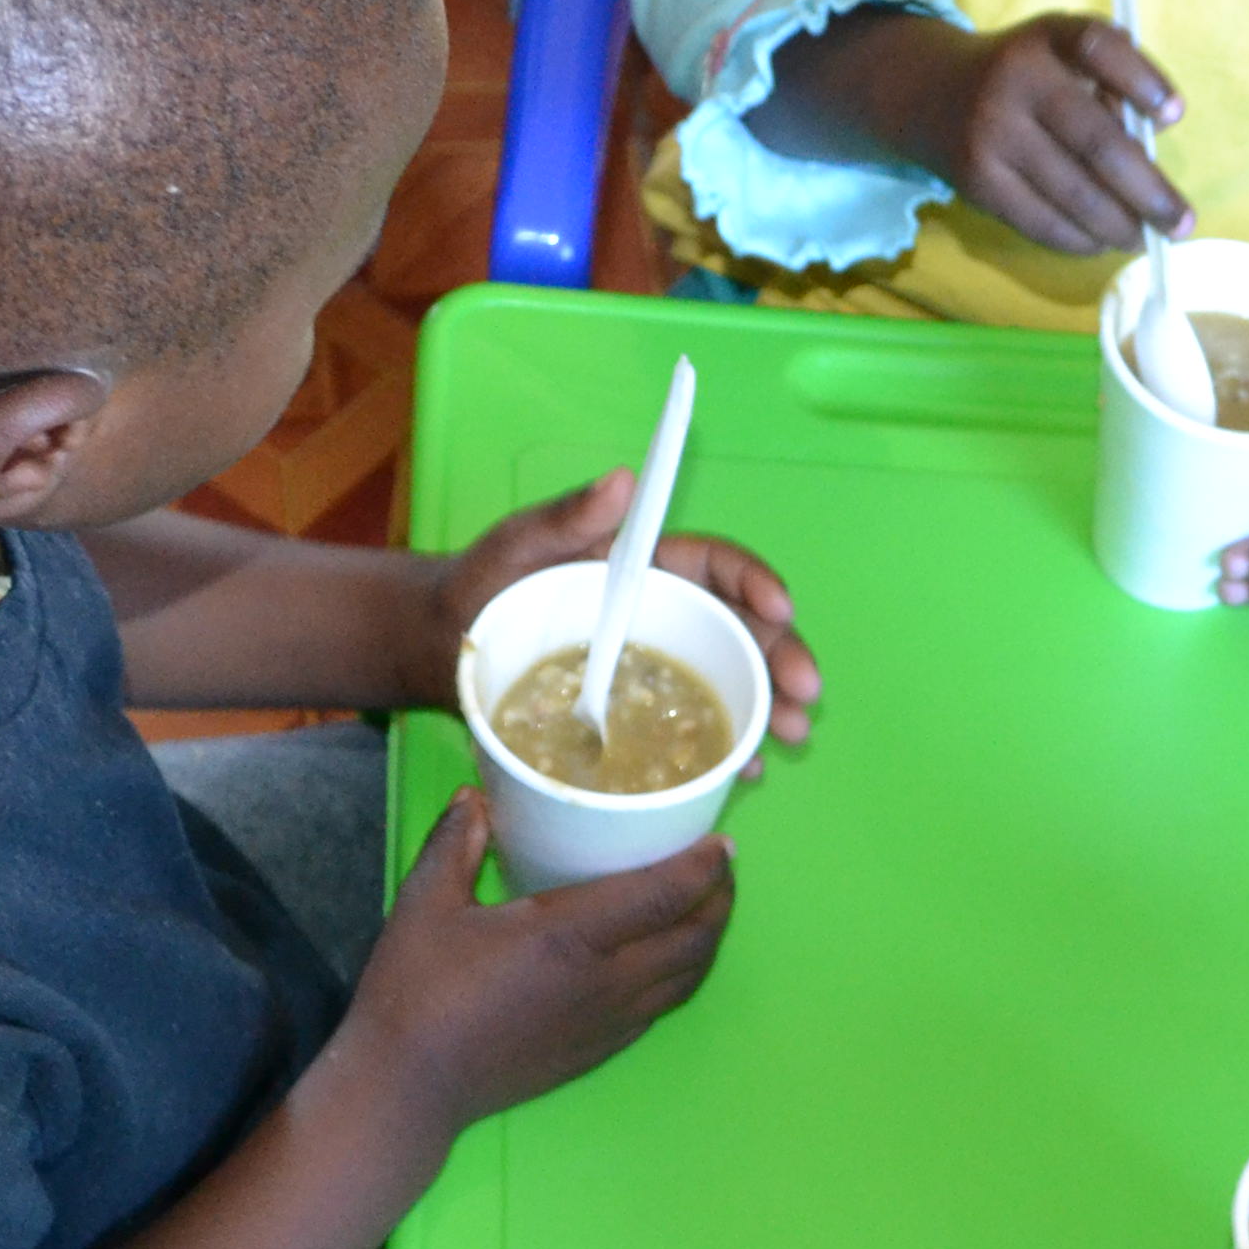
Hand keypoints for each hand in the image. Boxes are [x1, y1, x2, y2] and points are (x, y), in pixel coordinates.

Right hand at [348, 794, 732, 1128]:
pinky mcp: (600, 1051)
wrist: (410, 1086)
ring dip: (707, 940)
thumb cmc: (415, 991)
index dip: (703, 868)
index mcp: (569, 936)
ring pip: (687, 979)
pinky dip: (681, 977)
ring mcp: (607, 1022)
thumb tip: (476, 798)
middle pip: (694, 938)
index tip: (721, 844)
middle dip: (719, 900)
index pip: (664, 896)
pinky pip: (661, 1007)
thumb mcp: (425, 905)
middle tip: (720, 870)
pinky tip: (667, 960)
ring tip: (706, 910)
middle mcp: (604, 981)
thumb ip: (455, 844)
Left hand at [432, 473, 821, 757]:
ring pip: (730, 680)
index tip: (782, 606)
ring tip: (792, 737)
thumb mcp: (518, 544)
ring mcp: (656, 666)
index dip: (756, 582)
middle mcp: (665, 614)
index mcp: (648, 567)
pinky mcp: (638, 712)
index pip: (718, 567)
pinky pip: (693, 724)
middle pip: (742, 630)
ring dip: (770, 707)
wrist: (443, 647)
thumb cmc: (482, 585)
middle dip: (782, 659)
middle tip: (806, 695)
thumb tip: (621, 479)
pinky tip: (745, 769)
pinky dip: (725, 745)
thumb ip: (565, 515)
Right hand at [939, 13, 1192, 256]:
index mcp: (1048, 36)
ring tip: (1146, 238)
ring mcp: (993, 134)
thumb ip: (1109, 83)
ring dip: (1120, 226)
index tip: (1174, 115)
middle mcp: (1017, 80)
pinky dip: (1081, 239)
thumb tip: (1152, 150)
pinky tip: (1103, 242)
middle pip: (1097, 144)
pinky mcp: (978, 181)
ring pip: (1073, 194)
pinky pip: (1040, 221)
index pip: (1098, 46)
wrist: (931, 92)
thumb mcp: (1061, 53)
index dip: (1142, 79)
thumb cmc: (1027, 74)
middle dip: (1149, 191)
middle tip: (1180, 223)